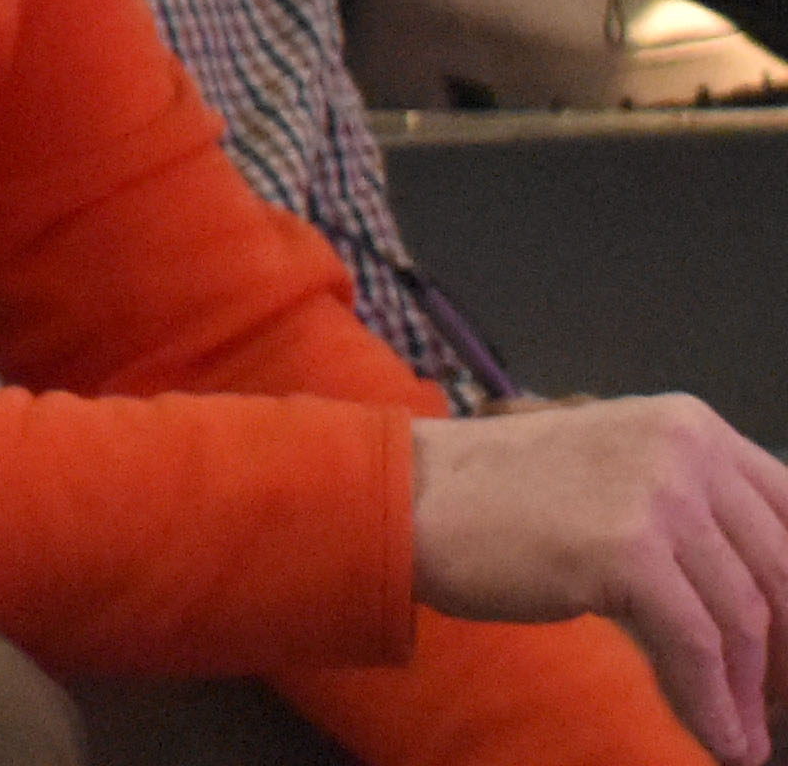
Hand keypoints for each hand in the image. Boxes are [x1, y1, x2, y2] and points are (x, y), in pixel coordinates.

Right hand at [415, 399, 787, 760]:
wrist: (409, 493)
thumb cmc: (501, 497)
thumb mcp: (616, 476)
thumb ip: (688, 509)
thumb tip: (761, 600)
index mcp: (692, 424)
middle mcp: (687, 446)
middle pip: (780, 570)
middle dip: (787, 651)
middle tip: (778, 704)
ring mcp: (659, 493)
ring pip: (744, 616)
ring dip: (750, 693)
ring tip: (746, 738)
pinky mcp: (628, 548)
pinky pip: (696, 646)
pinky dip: (713, 702)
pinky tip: (719, 737)